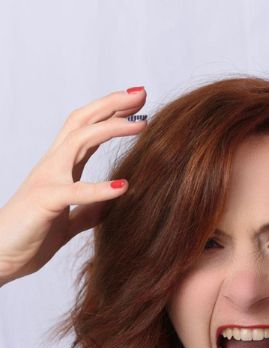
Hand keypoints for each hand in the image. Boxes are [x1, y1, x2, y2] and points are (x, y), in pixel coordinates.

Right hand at [0, 87, 147, 285]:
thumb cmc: (30, 236)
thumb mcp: (69, 220)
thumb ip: (88, 208)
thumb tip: (111, 201)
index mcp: (60, 168)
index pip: (87, 131)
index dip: (111, 114)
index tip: (137, 105)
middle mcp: (53, 166)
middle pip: (82, 122)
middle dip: (111, 105)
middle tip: (141, 94)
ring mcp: (47, 180)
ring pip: (79, 141)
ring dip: (112, 129)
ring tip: (141, 125)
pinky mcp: (45, 202)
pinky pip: (74, 191)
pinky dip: (100, 189)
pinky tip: (124, 186)